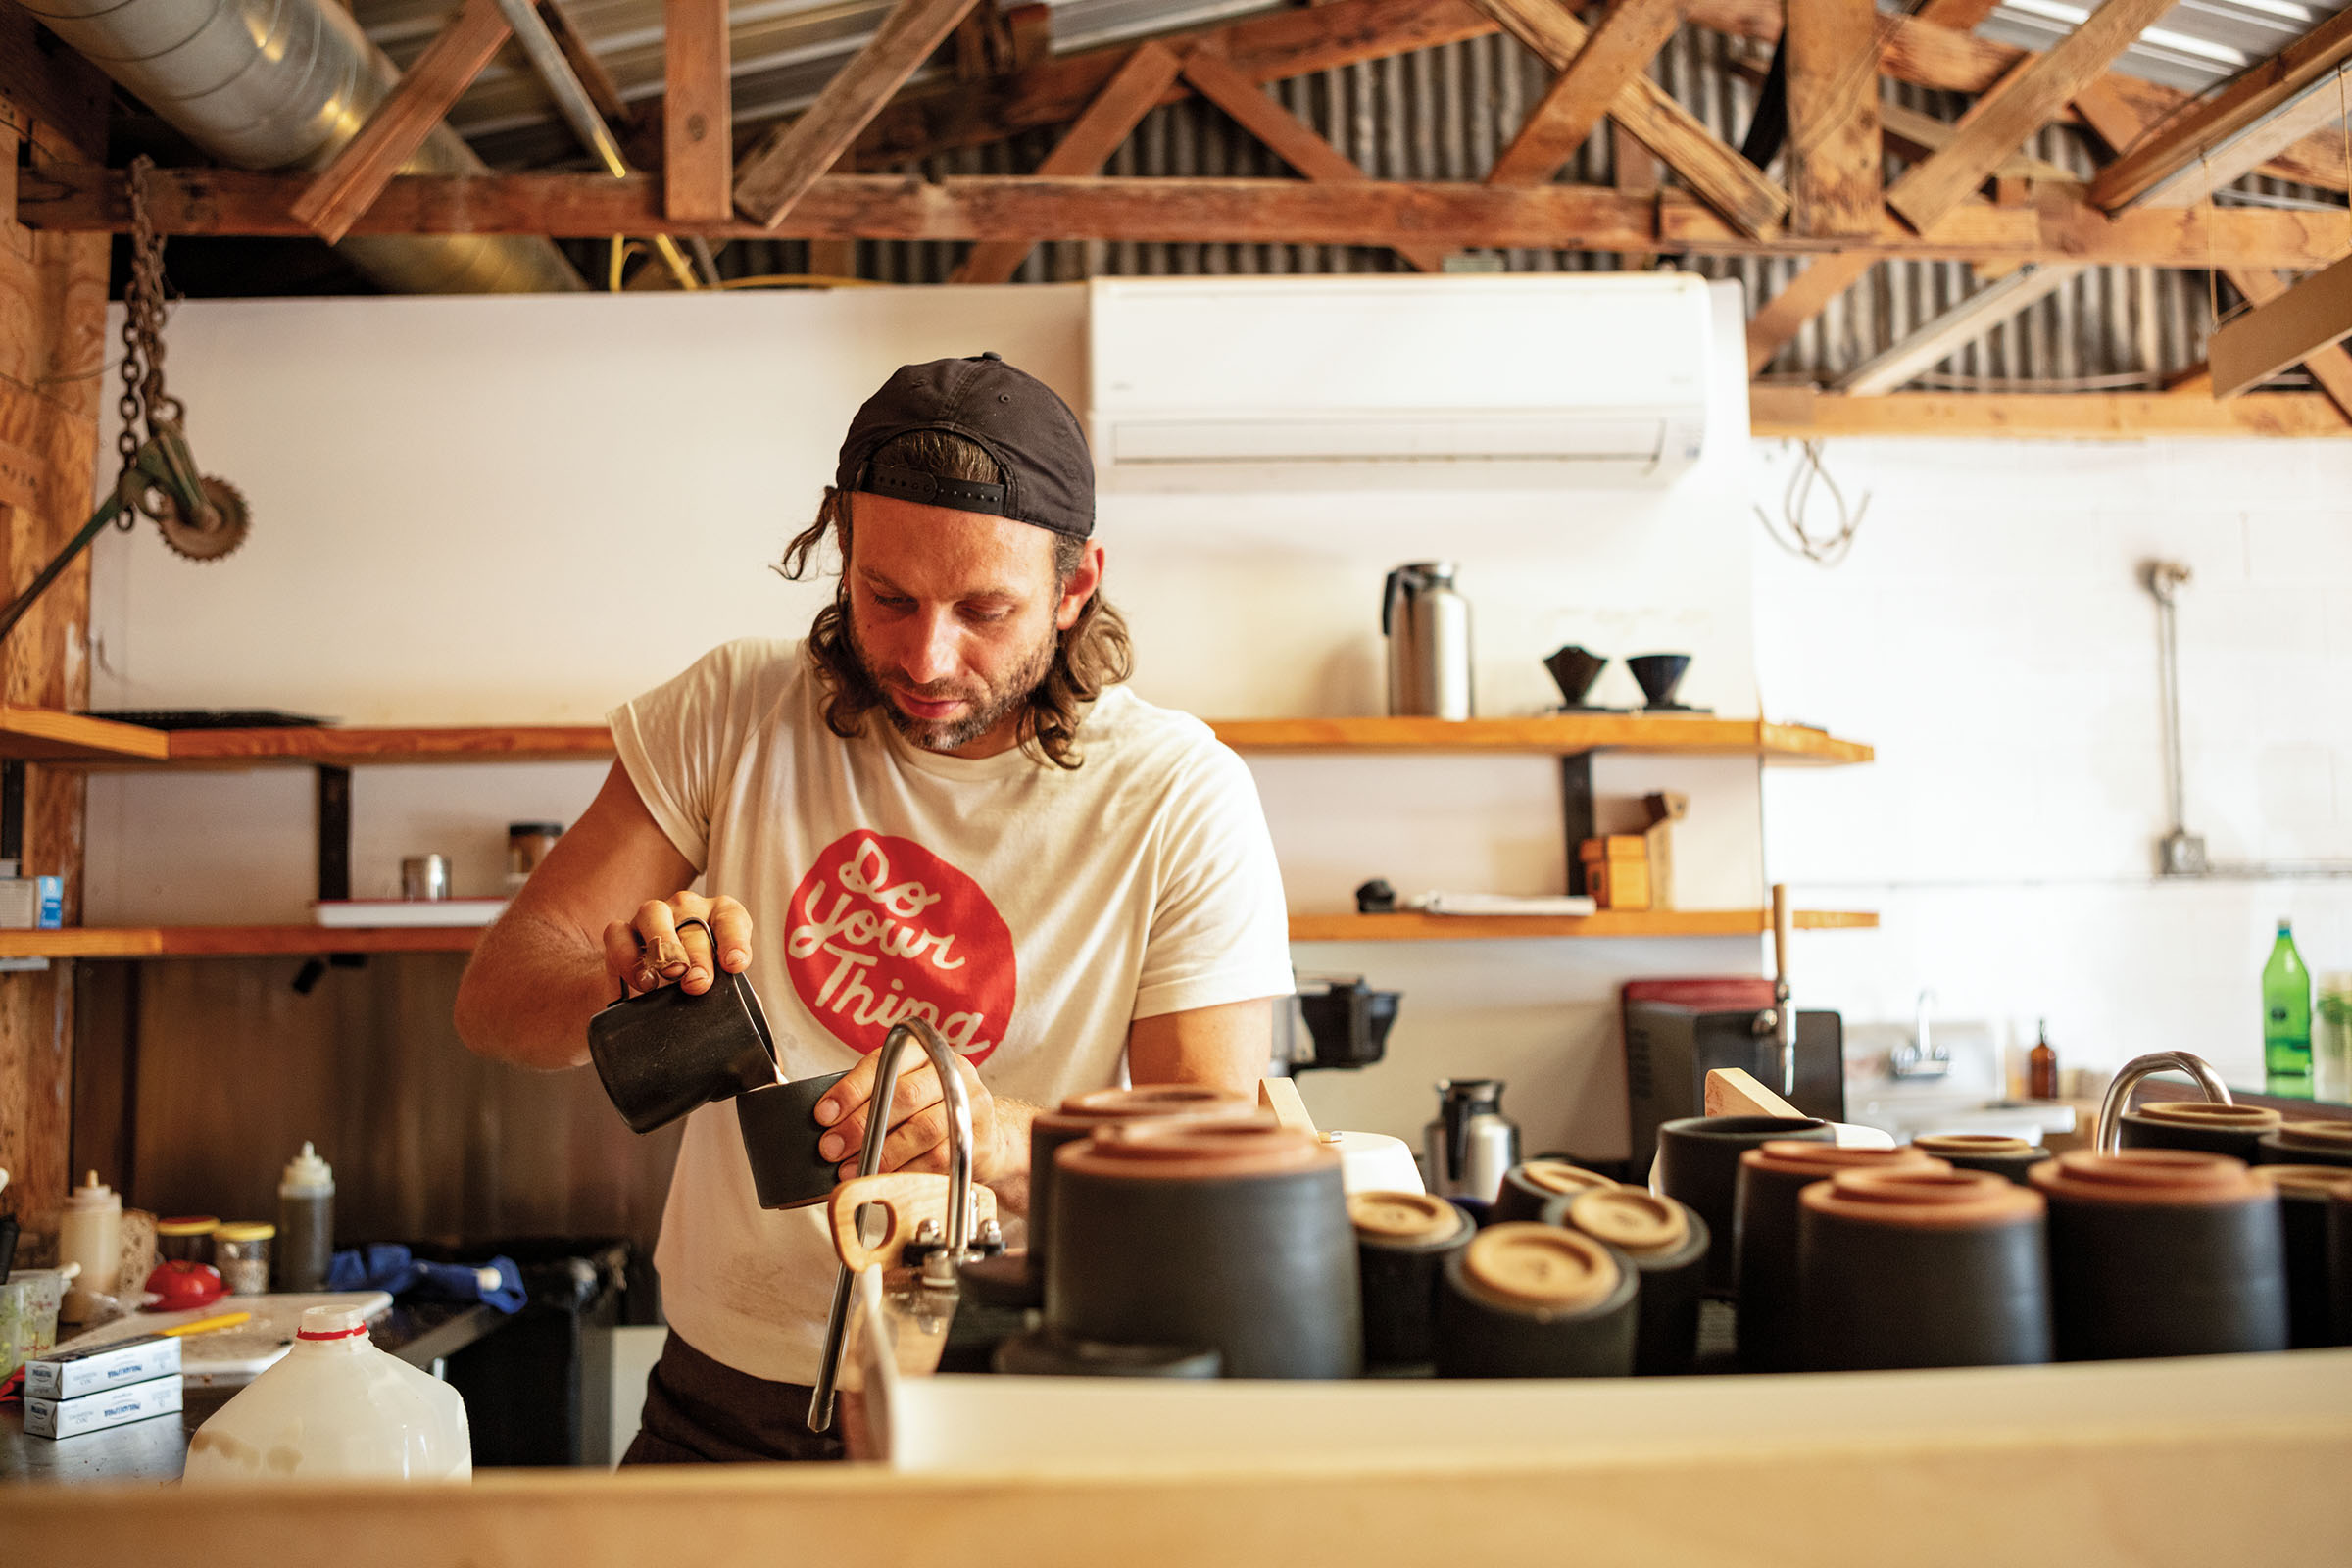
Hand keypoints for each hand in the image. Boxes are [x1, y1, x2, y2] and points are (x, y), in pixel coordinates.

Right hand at [600, 891, 751, 998]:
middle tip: (697, 982)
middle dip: (697, 955)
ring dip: (662, 946)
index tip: (735, 965)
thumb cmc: (697, 978)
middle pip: (692, 922)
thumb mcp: (720, 985)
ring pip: (653, 914)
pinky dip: (626, 956)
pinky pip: (618, 933)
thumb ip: (734, 994)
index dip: (735, 941)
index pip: (731, 919)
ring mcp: (651, 917)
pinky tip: (640, 980)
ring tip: (668, 975)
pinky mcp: (621, 932)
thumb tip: (746, 1011)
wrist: (656, 983)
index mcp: (720, 916)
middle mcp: (686, 909)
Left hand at [813, 1046, 1025, 1184]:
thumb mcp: (902, 1090)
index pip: (885, 1063)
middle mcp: (951, 1071)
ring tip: (853, 1167)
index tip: (825, 1114)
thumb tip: (827, 1124)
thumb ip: (870, 1098)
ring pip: (922, 1130)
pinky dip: (904, 1171)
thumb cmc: (931, 1109)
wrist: (982, 1134)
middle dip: (861, 1125)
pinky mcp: (976, 1138)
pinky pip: (936, 1159)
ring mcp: (968, 1103)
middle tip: (832, 1147)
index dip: (851, 1090)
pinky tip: (884, 1178)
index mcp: (925, 1052)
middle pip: (904, 1096)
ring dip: (882, 1153)